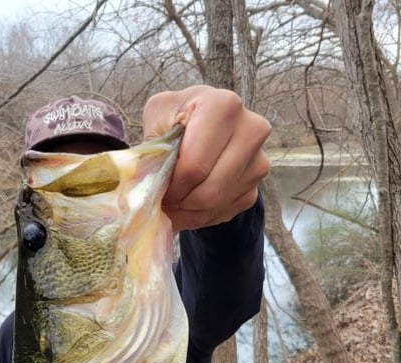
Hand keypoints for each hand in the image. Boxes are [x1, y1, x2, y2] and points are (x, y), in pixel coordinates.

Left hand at [142, 85, 271, 229]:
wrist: (206, 125)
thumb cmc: (178, 118)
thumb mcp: (158, 117)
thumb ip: (151, 147)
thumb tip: (143, 183)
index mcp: (223, 106)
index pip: (194, 166)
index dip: (171, 186)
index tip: (157, 188)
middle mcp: (251, 130)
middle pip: (209, 190)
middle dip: (180, 202)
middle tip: (163, 200)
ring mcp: (258, 161)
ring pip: (216, 205)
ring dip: (188, 212)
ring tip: (172, 202)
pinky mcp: (255, 187)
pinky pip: (224, 213)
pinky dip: (200, 216)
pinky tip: (188, 202)